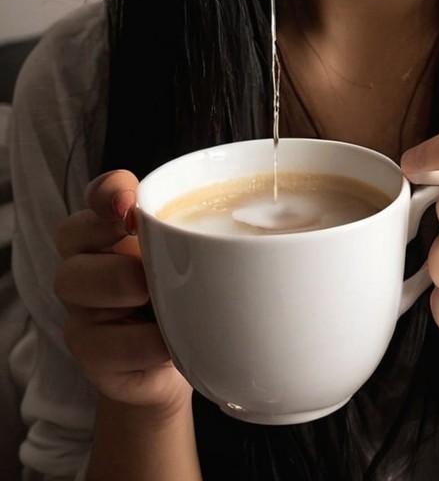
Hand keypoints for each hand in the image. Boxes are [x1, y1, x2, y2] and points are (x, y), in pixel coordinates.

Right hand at [54, 170, 191, 414]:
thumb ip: (204, 235)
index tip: (130, 202)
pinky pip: (95, 343)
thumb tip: (250, 221)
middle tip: (145, 252)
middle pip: (72, 232)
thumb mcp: (205, 260)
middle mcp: (91, 260)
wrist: (191, 364)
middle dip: (104, 236)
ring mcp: (84, 306)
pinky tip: (164, 343)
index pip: (100, 194)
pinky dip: (134, 342)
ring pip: (71, 283)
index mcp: (117, 229)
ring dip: (114, 283)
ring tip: (152, 295)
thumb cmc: (192, 296)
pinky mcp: (90, 352)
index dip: (108, 191)